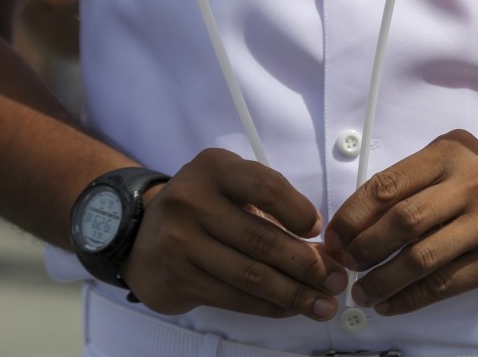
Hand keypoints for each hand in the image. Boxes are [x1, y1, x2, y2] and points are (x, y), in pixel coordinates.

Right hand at [122, 149, 346, 319]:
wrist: (140, 234)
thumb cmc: (201, 207)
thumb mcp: (229, 185)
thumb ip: (270, 204)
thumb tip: (321, 247)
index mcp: (213, 169)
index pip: (266, 187)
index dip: (299, 212)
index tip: (321, 233)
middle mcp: (192, 201)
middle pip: (263, 240)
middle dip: (308, 265)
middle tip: (337, 280)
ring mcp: (180, 242)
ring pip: (252, 276)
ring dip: (295, 294)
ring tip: (323, 303)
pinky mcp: (177, 279)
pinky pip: (235, 298)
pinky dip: (270, 306)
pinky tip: (290, 307)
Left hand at [324, 130, 477, 315]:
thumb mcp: (458, 167)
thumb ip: (414, 185)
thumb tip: (353, 225)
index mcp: (451, 152)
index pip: (388, 184)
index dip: (353, 215)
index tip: (334, 237)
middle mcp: (473, 181)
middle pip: (402, 220)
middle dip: (364, 249)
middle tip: (345, 266)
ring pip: (421, 257)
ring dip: (383, 280)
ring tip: (363, 293)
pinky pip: (443, 284)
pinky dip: (410, 299)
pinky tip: (391, 304)